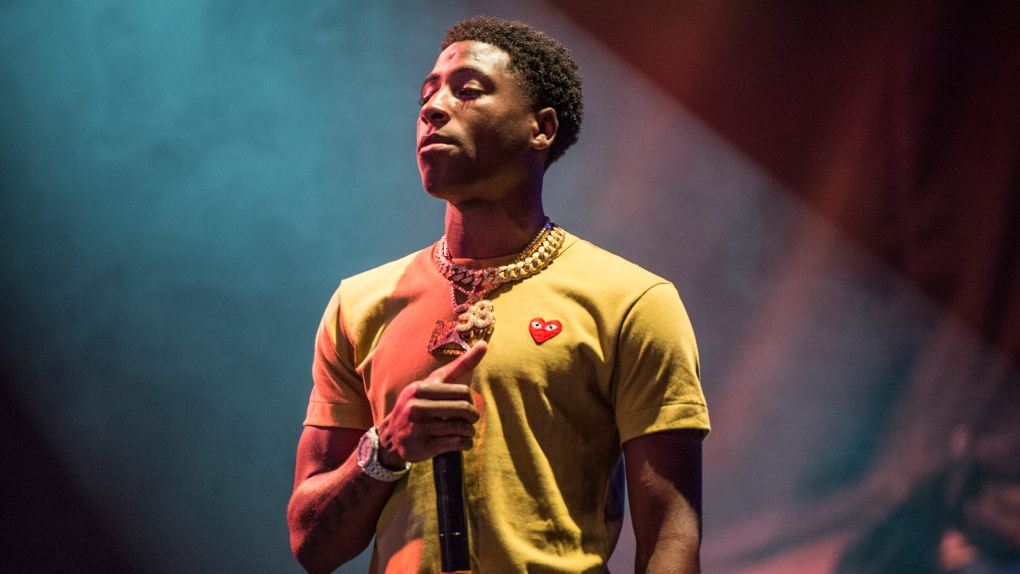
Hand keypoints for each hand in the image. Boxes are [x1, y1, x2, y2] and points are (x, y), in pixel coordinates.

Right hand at [375, 342, 486, 467]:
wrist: (391, 436)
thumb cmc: (419, 404)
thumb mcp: (432, 383)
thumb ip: (459, 365)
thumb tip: (484, 344)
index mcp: (419, 389)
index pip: (461, 392)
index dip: (470, 399)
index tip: (467, 404)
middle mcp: (416, 407)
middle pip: (463, 410)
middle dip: (473, 416)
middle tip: (472, 419)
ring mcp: (419, 428)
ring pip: (461, 428)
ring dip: (469, 431)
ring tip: (467, 431)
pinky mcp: (423, 447)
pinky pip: (456, 444)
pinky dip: (466, 443)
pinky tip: (463, 441)